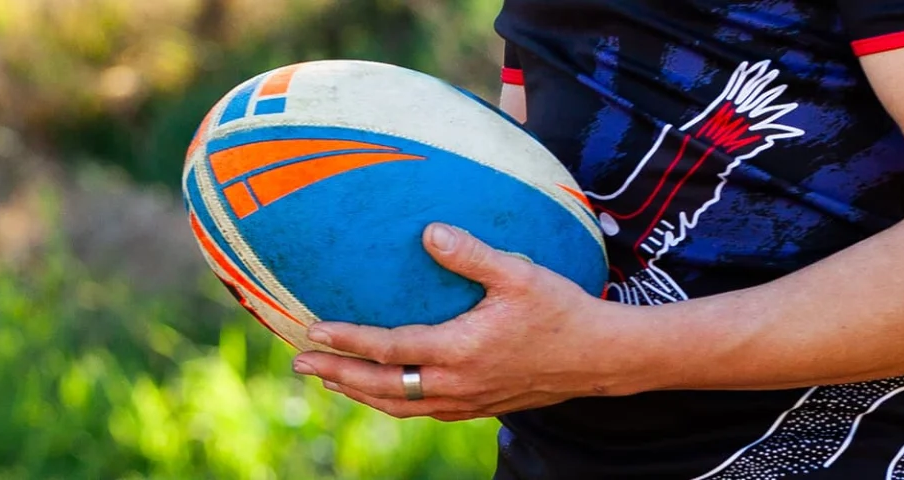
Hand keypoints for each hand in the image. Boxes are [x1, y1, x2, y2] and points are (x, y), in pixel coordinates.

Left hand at [288, 223, 654, 420]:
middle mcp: (456, 384)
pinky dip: (392, 403)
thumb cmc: (562, 310)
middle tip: (300, 362)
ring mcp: (467, 401)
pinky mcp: (479, 407)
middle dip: (337, 373)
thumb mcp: (519, 274)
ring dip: (359, 393)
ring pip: (399, 406)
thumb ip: (471, 254)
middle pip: (381, 387)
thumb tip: (429, 231)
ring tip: (329, 379)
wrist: (603, 358)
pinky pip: (422, 410)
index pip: (388, 349)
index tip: (312, 329)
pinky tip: (381, 392)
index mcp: (459, 351)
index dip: (347, 341)